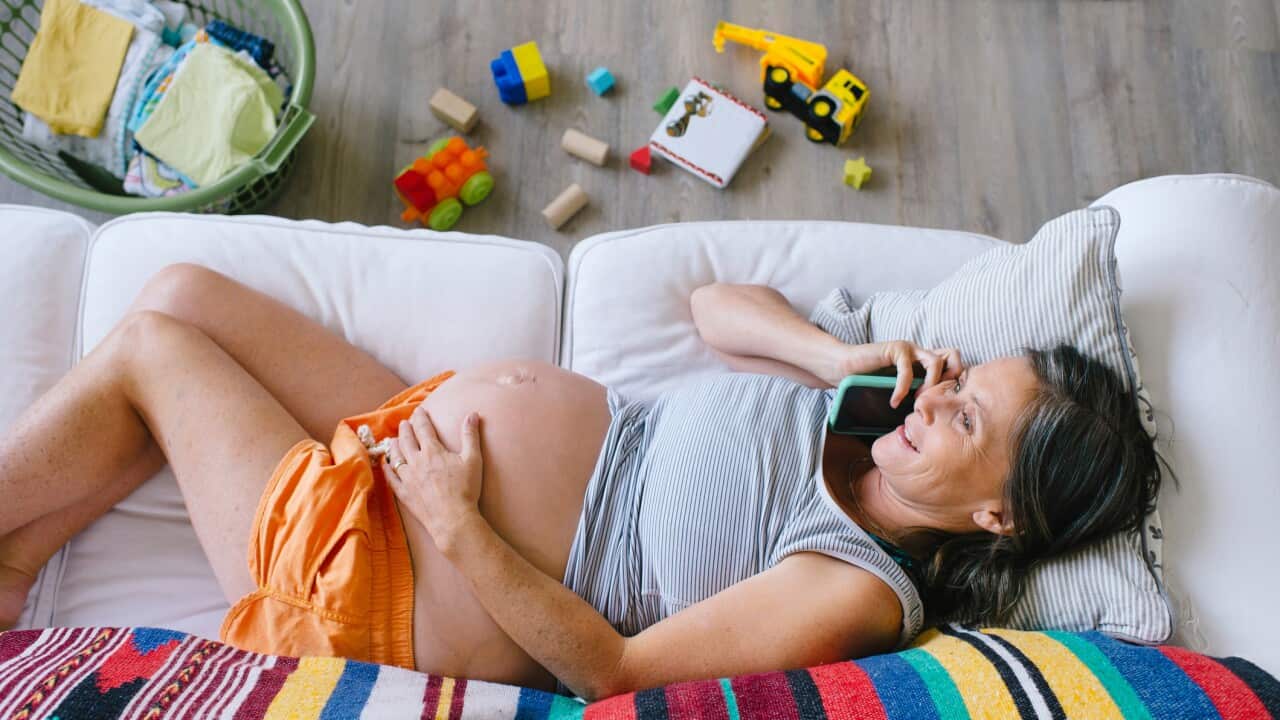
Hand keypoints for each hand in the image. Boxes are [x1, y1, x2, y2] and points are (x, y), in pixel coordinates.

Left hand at [383, 406, 484, 547]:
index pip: (423, 428)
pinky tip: (385, 464)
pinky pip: (391, 478)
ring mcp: (407, 478)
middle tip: (405, 423)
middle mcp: (416, 462)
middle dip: (405, 429)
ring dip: (393, 445)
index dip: (421, 417)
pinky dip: (386, 468)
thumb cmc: (466, 489)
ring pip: (395, 456)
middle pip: (406, 440)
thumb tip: (473, 414)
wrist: (453, 518)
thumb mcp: (473, 459)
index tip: (419, 410)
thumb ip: (471, 435)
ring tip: (392, 439)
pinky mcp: (404, 493)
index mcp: (433, 451)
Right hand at [837, 341, 963, 407]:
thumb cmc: (869, 382)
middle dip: (950, 381)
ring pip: (936, 362)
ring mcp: (910, 349)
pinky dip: (903, 388)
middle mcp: (922, 352)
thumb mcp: (899, 391)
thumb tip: (931, 420)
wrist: (844, 368)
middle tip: (935, 402)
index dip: (955, 383)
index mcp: (926, 362)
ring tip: (916, 401)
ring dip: (930, 386)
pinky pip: (907, 370)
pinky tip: (894, 401)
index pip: (955, 365)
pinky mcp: (896, 349)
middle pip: (954, 357)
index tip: (942, 404)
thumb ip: (914, 395)